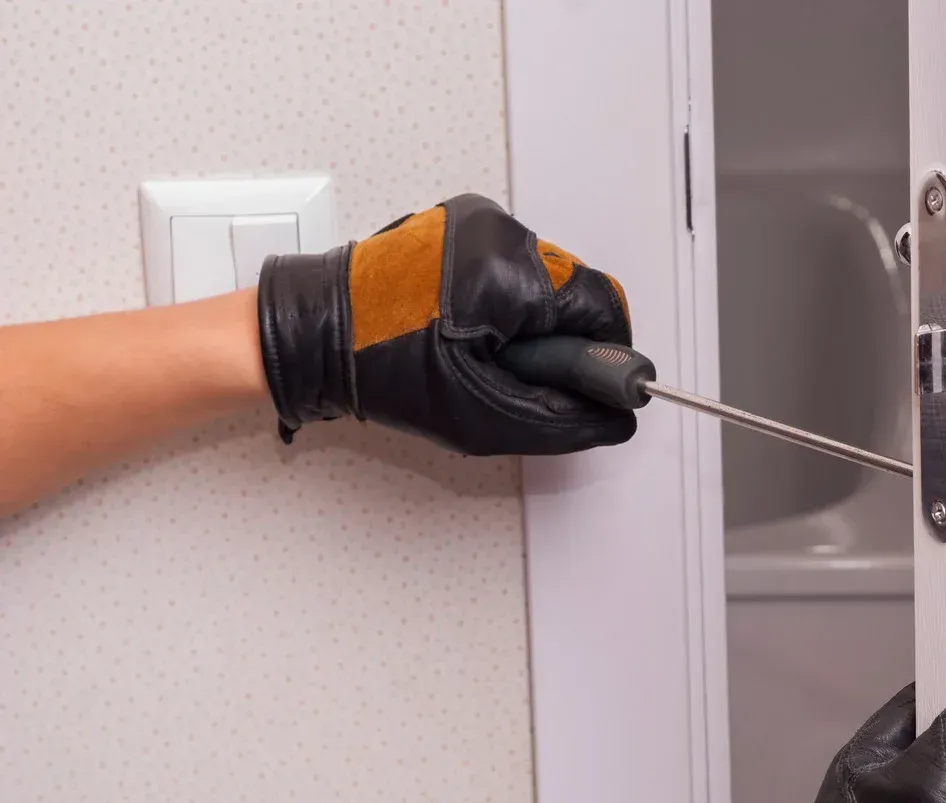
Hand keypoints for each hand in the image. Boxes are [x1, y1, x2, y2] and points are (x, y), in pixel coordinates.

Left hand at [256, 193, 636, 454]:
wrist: (312, 333)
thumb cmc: (379, 371)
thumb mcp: (484, 417)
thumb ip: (564, 418)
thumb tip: (615, 418)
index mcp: (511, 274)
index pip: (603, 307)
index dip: (603, 355)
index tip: (586, 386)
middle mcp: (499, 233)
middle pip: (575, 292)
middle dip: (557, 337)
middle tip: (511, 372)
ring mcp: (476, 221)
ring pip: (545, 278)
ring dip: (529, 318)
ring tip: (479, 348)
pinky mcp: (457, 223)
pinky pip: (510, 263)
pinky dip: (502, 298)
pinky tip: (463, 324)